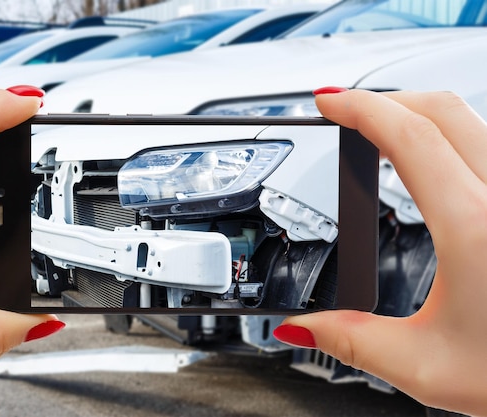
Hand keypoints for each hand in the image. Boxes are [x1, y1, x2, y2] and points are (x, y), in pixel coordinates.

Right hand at [274, 89, 486, 415]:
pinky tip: (438, 162)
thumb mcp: (425, 365)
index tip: (329, 102)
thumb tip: (301, 328)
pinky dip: (452, 137)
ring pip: (472, 121)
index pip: (409, 137)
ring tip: (384, 133)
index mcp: (474, 227)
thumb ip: (351, 340)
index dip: (360, 109)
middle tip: (348, 113)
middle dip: (386, 100)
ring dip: (420, 115)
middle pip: (442, 110)